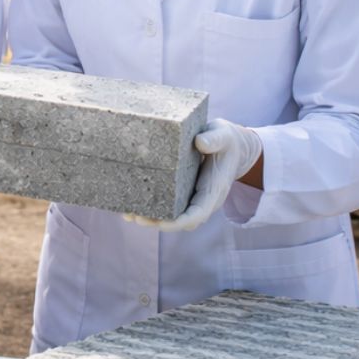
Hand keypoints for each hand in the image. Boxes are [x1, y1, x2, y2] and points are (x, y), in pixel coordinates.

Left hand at [137, 119, 262, 232]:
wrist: (230, 145)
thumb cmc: (225, 141)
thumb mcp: (223, 135)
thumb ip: (214, 139)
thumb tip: (200, 142)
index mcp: (213, 190)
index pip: (198, 214)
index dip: (180, 221)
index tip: (162, 222)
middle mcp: (202, 199)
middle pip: (180, 219)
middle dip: (158, 222)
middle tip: (135, 217)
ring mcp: (191, 197)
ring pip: (171, 215)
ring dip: (150, 217)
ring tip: (127, 214)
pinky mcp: (181, 191)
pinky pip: (166, 203)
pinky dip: (149, 206)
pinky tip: (130, 204)